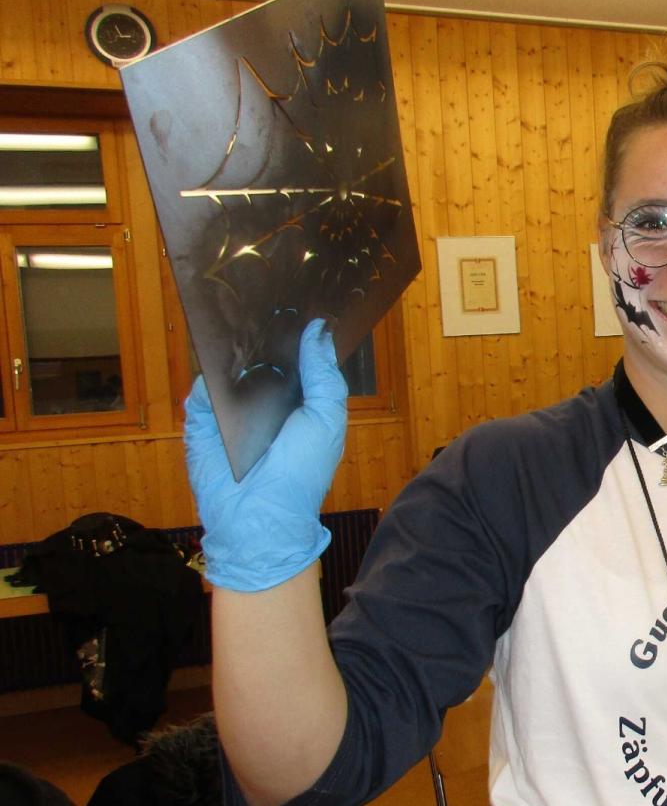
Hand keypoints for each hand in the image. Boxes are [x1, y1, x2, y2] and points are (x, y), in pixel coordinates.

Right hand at [184, 318, 347, 591]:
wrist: (259, 516)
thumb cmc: (301, 471)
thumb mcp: (326, 418)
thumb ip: (324, 374)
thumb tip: (317, 329)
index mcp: (299, 399)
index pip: (295, 357)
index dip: (297, 331)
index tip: (300, 294)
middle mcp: (265, 399)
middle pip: (261, 354)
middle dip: (264, 329)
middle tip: (266, 289)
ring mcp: (232, 407)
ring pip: (230, 365)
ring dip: (234, 343)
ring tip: (242, 305)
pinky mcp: (202, 417)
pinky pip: (204, 385)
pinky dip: (211, 369)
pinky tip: (219, 345)